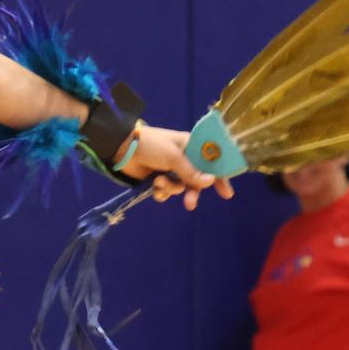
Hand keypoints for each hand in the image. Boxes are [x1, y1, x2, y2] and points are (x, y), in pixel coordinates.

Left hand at [119, 124, 235, 210]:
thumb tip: (210, 182)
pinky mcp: (157, 179)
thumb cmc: (150, 145)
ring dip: (170, 188)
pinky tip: (153, 186)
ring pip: (180, 188)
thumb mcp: (173, 156)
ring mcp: (170, 170)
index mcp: (190, 146)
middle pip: (196, 180)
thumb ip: (191, 171)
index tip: (226, 194)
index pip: (210, 162)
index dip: (219, 177)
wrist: (122, 148)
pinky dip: (161, 191)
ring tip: (159, 182)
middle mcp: (183, 159)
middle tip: (190, 204)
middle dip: (192, 192)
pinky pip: (166, 191)